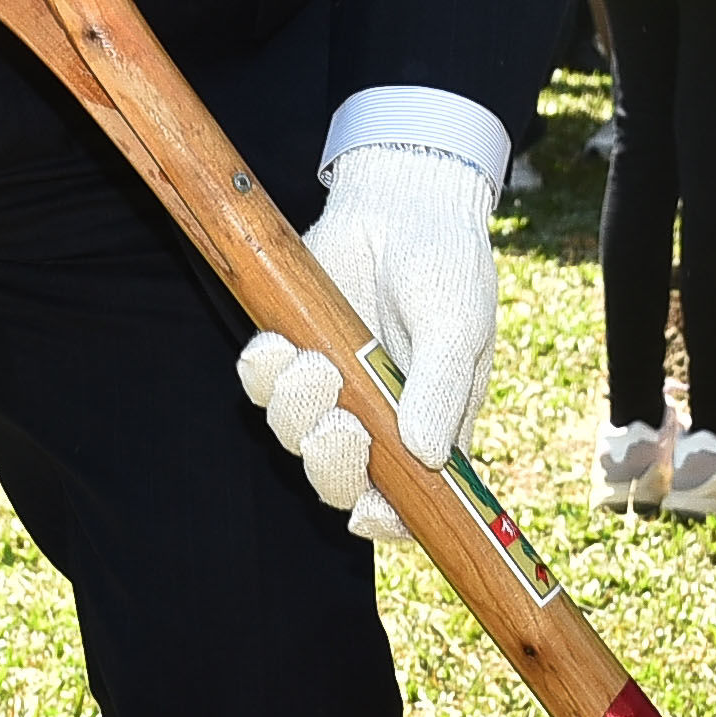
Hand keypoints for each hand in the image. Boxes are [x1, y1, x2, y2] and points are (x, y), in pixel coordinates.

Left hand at [233, 145, 500, 543]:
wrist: (401, 195)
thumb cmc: (446, 261)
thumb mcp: (456, 324)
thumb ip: (438, 387)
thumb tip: (427, 456)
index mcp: (432, 426)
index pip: (409, 500)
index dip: (385, 520)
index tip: (369, 509)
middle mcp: (378, 418)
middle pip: (340, 480)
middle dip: (331, 464)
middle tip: (339, 425)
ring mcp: (332, 386)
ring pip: (293, 434)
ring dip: (294, 411)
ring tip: (313, 362)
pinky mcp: (293, 348)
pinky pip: (260, 387)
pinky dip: (261, 374)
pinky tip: (277, 344)